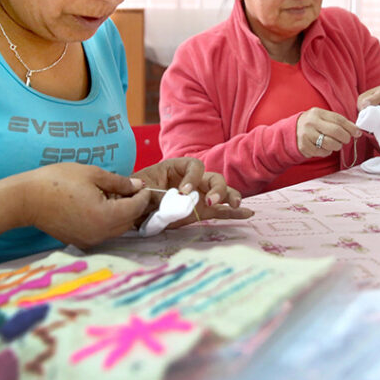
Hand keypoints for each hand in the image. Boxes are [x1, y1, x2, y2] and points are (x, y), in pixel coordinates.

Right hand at [18, 162, 152, 247]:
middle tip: (130, 190)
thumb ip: (119, 182)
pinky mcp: (80, 242)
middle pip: (129, 222)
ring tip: (113, 196)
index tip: (143, 186)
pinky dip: (107, 221)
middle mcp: (100, 233)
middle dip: (133, 206)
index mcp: (105, 216)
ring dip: (121, 215)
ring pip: (117, 229)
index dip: (143, 195)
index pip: (135, 208)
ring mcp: (90, 240)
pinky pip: (103, 232)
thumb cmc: (57, 181)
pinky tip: (100, 206)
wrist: (27, 199)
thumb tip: (137, 186)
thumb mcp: (92, 174)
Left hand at [135, 158, 252, 228]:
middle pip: (213, 178)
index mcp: (177, 168)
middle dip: (217, 188)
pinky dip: (234, 213)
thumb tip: (160, 199)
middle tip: (211, 202)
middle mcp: (192, 179)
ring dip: (229, 196)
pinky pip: (220, 211)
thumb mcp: (141, 189)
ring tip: (235, 204)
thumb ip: (152, 193)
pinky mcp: (201, 211)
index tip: (183, 192)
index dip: (192, 177)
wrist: (131, 208)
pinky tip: (248, 214)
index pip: (194, 166)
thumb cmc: (136, 193)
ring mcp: (199, 195)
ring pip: (221, 192)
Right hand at [296, 107, 361, 157]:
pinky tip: (324, 148)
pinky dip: (327, 152)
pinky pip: (322, 152)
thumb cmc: (312, 125)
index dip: (350, 127)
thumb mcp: (322, 118)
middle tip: (346, 140)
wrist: (291, 132)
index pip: (338, 119)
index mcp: (317, 113)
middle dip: (345, 138)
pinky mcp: (304, 146)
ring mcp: (306, 135)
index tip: (357, 132)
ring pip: (330, 143)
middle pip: (336, 131)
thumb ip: (337, 122)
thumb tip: (356, 130)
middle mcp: (311, 123)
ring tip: (335, 144)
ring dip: (337, 146)